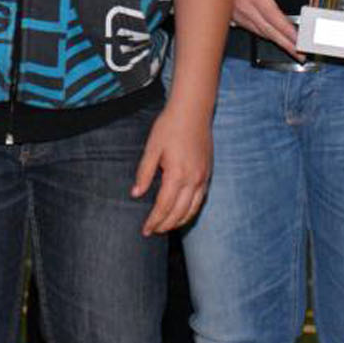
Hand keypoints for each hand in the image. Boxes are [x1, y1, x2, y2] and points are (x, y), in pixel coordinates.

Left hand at [132, 101, 211, 234]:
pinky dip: (190, 211)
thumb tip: (136, 194)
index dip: (154, 220)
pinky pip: (200, 200)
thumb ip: (144, 172)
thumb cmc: (169, 126)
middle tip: (152, 232)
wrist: (193, 110)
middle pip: (179, 212)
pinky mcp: (207, 173)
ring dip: (178, 221)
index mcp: (177, 174)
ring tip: (165, 227)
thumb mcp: (152, 148)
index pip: (164, 206)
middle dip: (165, 225)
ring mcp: (203, 177)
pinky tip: (182, 213)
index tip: (145, 230)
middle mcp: (193, 179)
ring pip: (192, 209)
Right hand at [233, 0, 303, 59]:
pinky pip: (254, 30)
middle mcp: (246, 8)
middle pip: (269, 31)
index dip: (286, 29)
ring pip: (262, 34)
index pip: (273, 16)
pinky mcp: (237, 18)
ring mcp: (241, 15)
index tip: (298, 38)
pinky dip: (267, 36)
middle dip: (286, 44)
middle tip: (300, 53)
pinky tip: (276, 39)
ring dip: (278, 43)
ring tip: (293, 49)